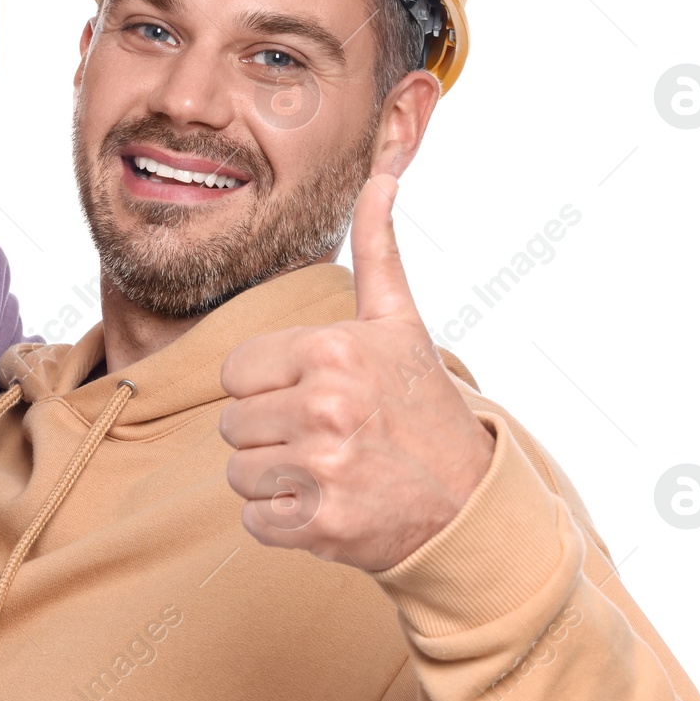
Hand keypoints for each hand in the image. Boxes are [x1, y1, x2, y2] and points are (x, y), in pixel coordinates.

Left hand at [218, 173, 493, 571]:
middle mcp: (326, 406)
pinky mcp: (319, 523)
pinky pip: (252, 520)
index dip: (268, 387)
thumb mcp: (399, 323)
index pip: (235, 372)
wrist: (468, 502)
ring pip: (237, 472)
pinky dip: (282, 521)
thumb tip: (381, 176)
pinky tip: (326, 504)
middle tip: (327, 437)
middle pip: (232, 423)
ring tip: (328, 469)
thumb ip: (378, 251)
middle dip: (271, 433)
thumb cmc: (422, 407)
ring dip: (274, 478)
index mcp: (333, 350)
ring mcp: (322, 468)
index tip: (315, 395)